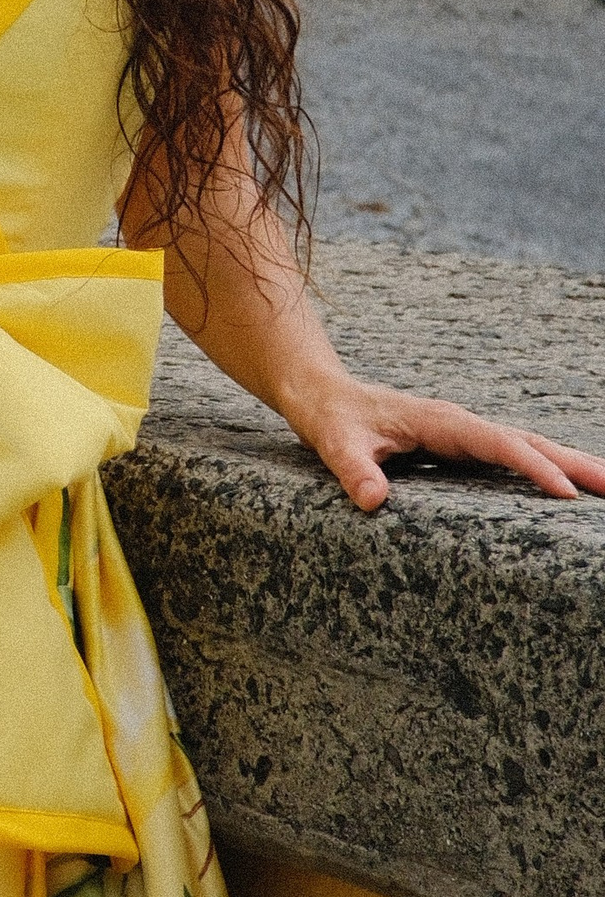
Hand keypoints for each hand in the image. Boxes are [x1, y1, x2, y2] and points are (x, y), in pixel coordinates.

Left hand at [288, 376, 604, 513]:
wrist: (322, 394)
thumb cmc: (331, 418)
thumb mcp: (335, 444)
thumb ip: (353, 471)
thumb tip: (373, 501)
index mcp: (442, 422)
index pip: (499, 445)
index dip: (534, 468)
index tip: (566, 492)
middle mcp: (461, 425)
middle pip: (530, 442)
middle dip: (574, 463)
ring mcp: (464, 434)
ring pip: (527, 447)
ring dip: (568, 465)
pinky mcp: (460, 445)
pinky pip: (511, 457)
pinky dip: (543, 469)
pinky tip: (564, 487)